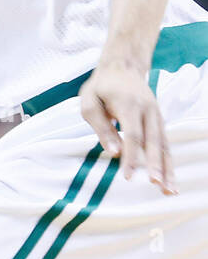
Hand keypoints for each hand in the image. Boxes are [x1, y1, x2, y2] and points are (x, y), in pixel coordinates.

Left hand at [78, 60, 174, 192]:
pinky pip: (165, 144)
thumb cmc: (101, 87)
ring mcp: (156, 116)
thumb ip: (100, 126)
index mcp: (129, 105)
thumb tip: (113, 152)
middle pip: (154, 142)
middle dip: (156, 165)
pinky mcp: (159, 121)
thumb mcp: (89, 101)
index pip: (132, 135)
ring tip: (170, 191)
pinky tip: (169, 179)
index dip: (130, 157)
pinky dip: (168, 162)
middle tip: (157, 185)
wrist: (122, 67)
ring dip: (168, 169)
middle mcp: (148, 110)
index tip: (127, 177)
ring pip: (164, 145)